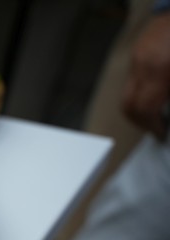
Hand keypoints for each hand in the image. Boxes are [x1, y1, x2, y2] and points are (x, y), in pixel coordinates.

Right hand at [122, 13, 169, 139]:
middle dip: (139, 122)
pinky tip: (155, 89)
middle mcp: (142, 66)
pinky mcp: (137, 51)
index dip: (151, 126)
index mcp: (159, 72)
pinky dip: (141, 89)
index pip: (144, 109)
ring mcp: (136, 58)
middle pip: (128, 105)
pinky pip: (133, 78)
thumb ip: (169, 94)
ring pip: (127, 93)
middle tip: (154, 128)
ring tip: (155, 111)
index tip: (160, 134)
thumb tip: (166, 114)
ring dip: (139, 107)